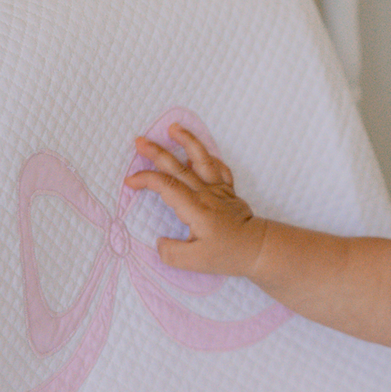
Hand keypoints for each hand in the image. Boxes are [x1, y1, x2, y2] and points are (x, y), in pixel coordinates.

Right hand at [123, 123, 268, 278]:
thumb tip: (159, 242)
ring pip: (202, 159)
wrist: (260, 249)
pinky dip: (209, 158)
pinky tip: (201, 153)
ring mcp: (219, 190)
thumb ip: (171, 253)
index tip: (130, 181)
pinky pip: (219, 169)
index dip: (146, 179)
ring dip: (187, 141)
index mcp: (196, 208)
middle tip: (139, 140)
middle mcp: (206, 194)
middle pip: (178, 167)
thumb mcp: (194, 263)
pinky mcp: (229, 192)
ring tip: (174, 128)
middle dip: (157, 152)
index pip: (166, 186)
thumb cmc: (229, 254)